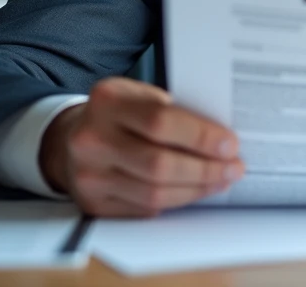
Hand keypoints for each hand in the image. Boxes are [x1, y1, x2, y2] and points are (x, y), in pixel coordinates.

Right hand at [39, 77, 243, 216]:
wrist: (71, 140)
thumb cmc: (119, 115)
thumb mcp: (139, 96)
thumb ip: (173, 111)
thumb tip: (221, 138)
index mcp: (108, 101)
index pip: (161, 122)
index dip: (201, 137)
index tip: (230, 144)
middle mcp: (92, 138)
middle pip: (158, 163)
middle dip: (205, 169)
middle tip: (234, 167)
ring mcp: (89, 175)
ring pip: (153, 192)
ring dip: (196, 189)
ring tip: (221, 180)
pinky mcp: (93, 204)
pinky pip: (144, 209)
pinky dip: (176, 201)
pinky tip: (195, 191)